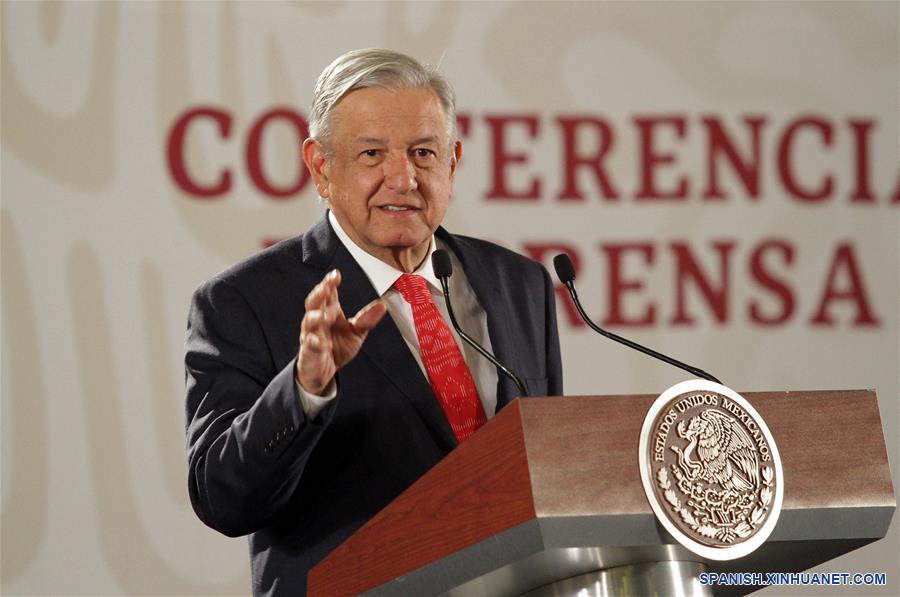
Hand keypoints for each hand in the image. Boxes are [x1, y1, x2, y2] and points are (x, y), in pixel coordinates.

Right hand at [295, 269, 386, 394]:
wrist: (324, 372)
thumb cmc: (337, 347)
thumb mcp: (356, 333)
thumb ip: (366, 319)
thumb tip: (382, 305)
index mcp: (329, 312)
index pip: (327, 294)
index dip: (329, 283)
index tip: (336, 275)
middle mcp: (317, 321)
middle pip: (313, 303)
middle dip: (319, 294)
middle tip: (326, 287)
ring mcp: (311, 336)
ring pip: (308, 322)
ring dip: (315, 317)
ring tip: (325, 316)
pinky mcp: (309, 353)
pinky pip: (309, 346)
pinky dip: (313, 344)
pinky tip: (320, 342)